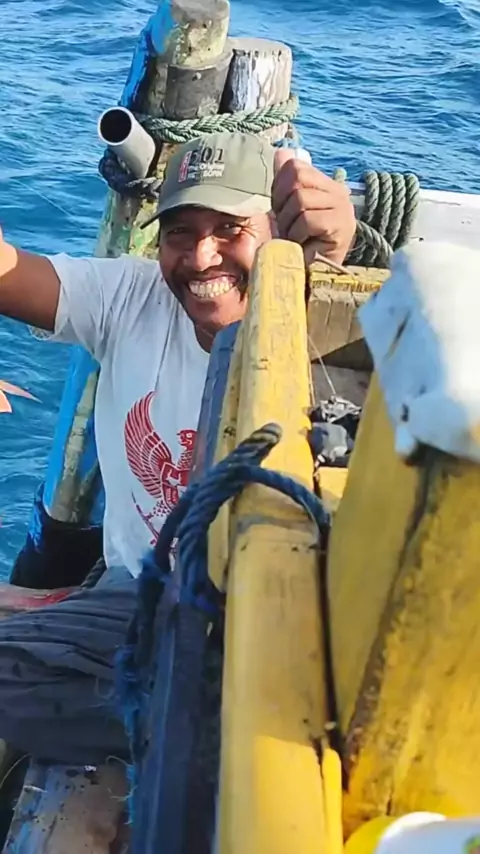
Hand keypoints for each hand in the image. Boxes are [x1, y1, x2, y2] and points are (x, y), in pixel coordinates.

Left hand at [272, 149, 355, 264]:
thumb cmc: (300, 245)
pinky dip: (297, 234)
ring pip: (300, 199)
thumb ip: (285, 182)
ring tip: (295, 237)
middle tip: (287, 226)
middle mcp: (338, 192)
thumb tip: (280, 152)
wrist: (313, 277)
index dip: (279, 187)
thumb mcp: (288, 210)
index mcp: (327, 185)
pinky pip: (308, 218)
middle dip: (282, 205)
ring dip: (289, 223)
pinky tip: (303, 244)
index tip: (280, 210)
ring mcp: (343, 208)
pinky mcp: (341, 225)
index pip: (295, 166)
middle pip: (296, 179)